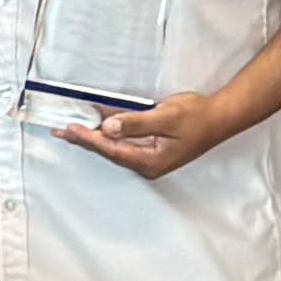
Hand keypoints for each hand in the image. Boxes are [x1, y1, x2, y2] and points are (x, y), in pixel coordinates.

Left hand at [60, 91, 235, 178]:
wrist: (219, 117)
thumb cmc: (198, 118)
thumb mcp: (166, 117)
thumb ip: (135, 122)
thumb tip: (108, 126)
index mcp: (150, 161)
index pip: (111, 149)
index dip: (89, 138)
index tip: (70, 129)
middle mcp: (147, 163)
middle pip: (109, 151)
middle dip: (85, 140)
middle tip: (61, 131)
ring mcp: (149, 157)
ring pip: (115, 146)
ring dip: (94, 136)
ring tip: (72, 130)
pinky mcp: (151, 148)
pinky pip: (124, 140)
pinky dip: (109, 132)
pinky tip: (97, 124)